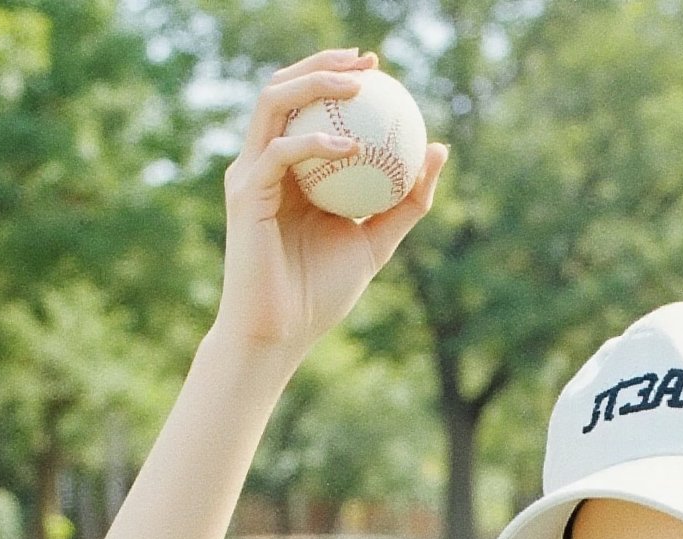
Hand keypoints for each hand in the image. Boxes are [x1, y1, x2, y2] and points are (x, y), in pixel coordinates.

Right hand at [212, 47, 448, 361]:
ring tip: (357, 85)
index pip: (307, 105)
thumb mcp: (375, 242)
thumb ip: (406, 201)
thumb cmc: (320, 295)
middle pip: (286, 89)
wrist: (280, 333)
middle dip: (324, 62)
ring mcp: (249, 174)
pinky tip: (351, 145)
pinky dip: (314, 143)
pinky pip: (280, 153)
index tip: (378, 69)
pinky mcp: (244, 194)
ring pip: (275, 104)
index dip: (337, 74)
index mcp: (289, 169)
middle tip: (368, 60)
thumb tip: (438, 151)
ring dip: (315, 84)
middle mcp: (263, 162)